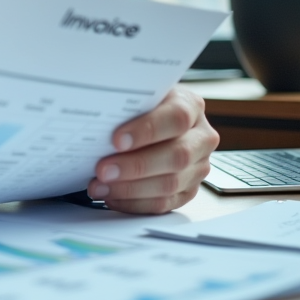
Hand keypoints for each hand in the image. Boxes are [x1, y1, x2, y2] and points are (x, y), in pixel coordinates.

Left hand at [87, 87, 218, 213]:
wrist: (148, 120)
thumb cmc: (139, 107)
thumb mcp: (136, 95)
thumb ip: (125, 104)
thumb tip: (98, 115)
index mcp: (190, 106)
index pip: (176, 117)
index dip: (147, 130)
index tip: (117, 140)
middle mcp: (200, 137)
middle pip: (177, 155)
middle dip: (136, 165)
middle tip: (103, 170)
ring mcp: (197, 166)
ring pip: (170, 184)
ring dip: (130, 188)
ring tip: (100, 186)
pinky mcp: (188, 190)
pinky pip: (164, 204)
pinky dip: (134, 203)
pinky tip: (112, 197)